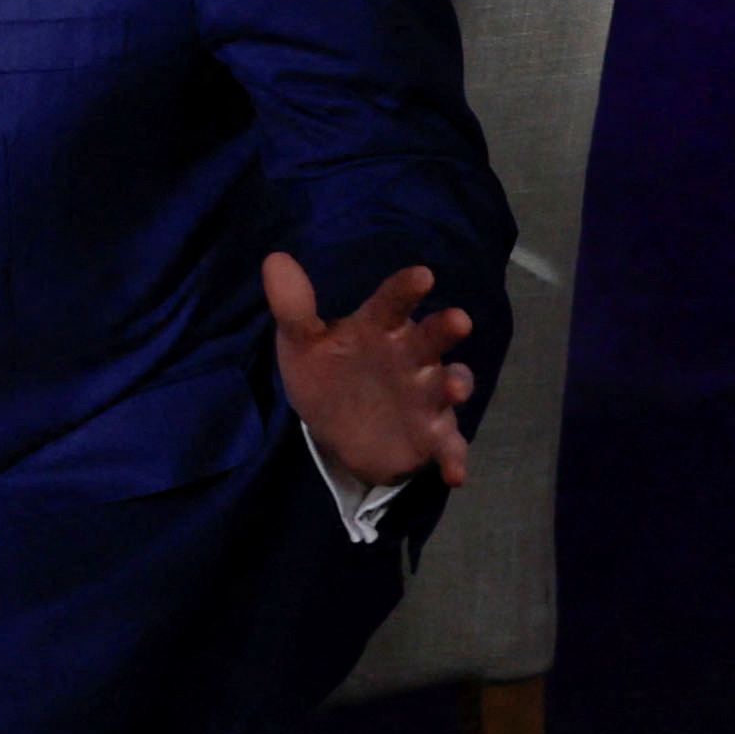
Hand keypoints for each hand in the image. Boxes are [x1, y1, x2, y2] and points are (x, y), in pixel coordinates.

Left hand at [263, 254, 476, 490]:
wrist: (337, 429)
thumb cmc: (329, 373)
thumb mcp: (302, 344)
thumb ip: (294, 309)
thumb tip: (275, 260)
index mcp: (380, 328)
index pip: (392, 303)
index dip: (406, 289)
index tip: (422, 276)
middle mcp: (410, 357)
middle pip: (430, 339)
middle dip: (445, 330)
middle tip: (459, 319)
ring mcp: (424, 395)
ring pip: (446, 385)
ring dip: (456, 384)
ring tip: (455, 388)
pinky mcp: (430, 435)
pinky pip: (448, 445)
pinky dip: (454, 457)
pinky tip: (455, 473)